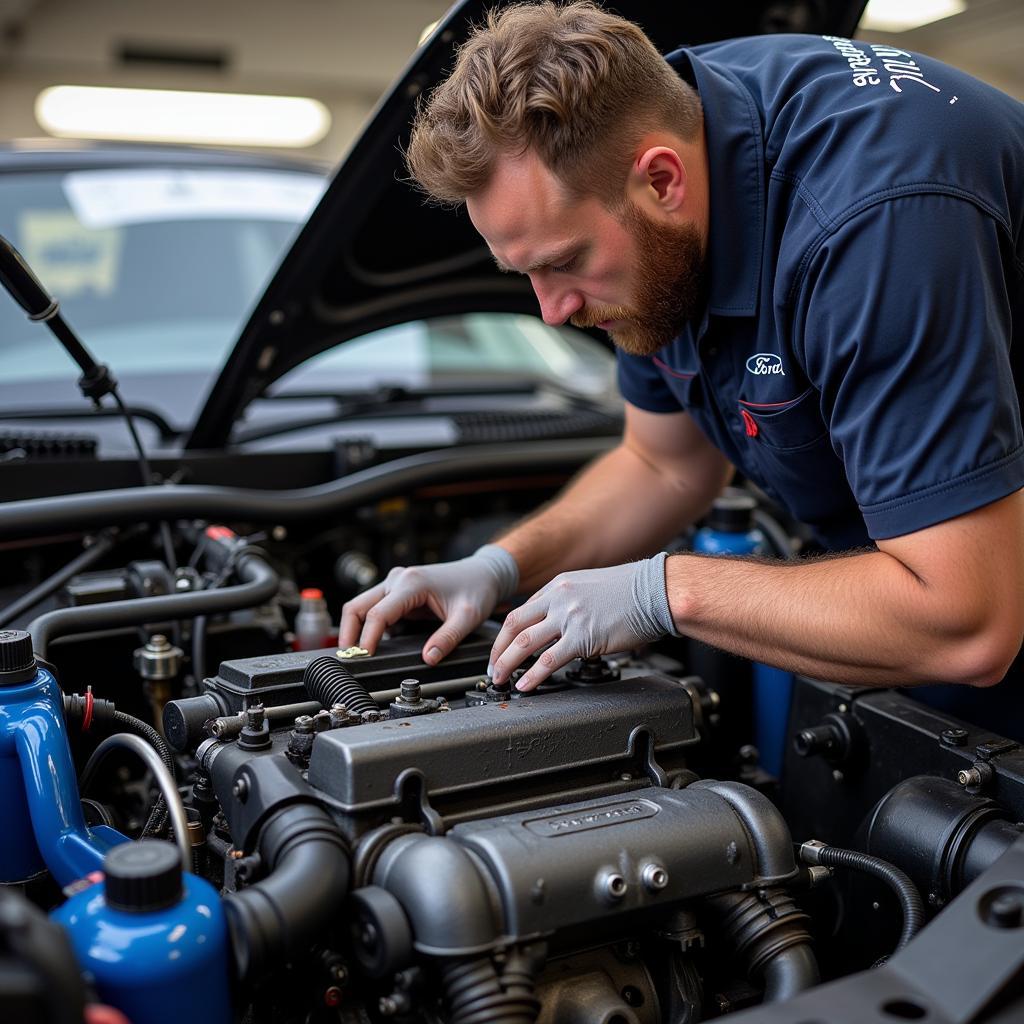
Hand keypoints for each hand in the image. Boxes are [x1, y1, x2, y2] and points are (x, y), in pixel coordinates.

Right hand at [338, 544, 517, 663]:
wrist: (483, 574)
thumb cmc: (476, 589)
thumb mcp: (467, 617)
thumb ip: (447, 639)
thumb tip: (428, 659)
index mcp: (412, 583)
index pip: (377, 614)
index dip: (367, 638)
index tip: (363, 657)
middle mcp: (398, 580)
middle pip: (357, 606)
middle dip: (348, 633)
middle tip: (348, 659)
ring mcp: (395, 585)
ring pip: (361, 607)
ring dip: (355, 630)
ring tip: (357, 655)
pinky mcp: (397, 593)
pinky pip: (374, 610)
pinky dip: (369, 627)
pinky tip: (374, 646)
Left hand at [489, 552, 677, 690]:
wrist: (656, 591)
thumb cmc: (633, 591)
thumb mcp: (591, 586)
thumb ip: (570, 603)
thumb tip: (559, 625)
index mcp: (559, 586)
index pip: (522, 611)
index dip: (506, 634)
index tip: (501, 649)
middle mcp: (559, 598)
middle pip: (514, 625)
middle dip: (497, 649)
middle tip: (492, 667)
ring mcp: (569, 617)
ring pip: (524, 643)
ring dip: (507, 664)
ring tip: (500, 679)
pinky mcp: (583, 637)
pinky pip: (549, 660)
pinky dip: (533, 675)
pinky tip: (526, 685)